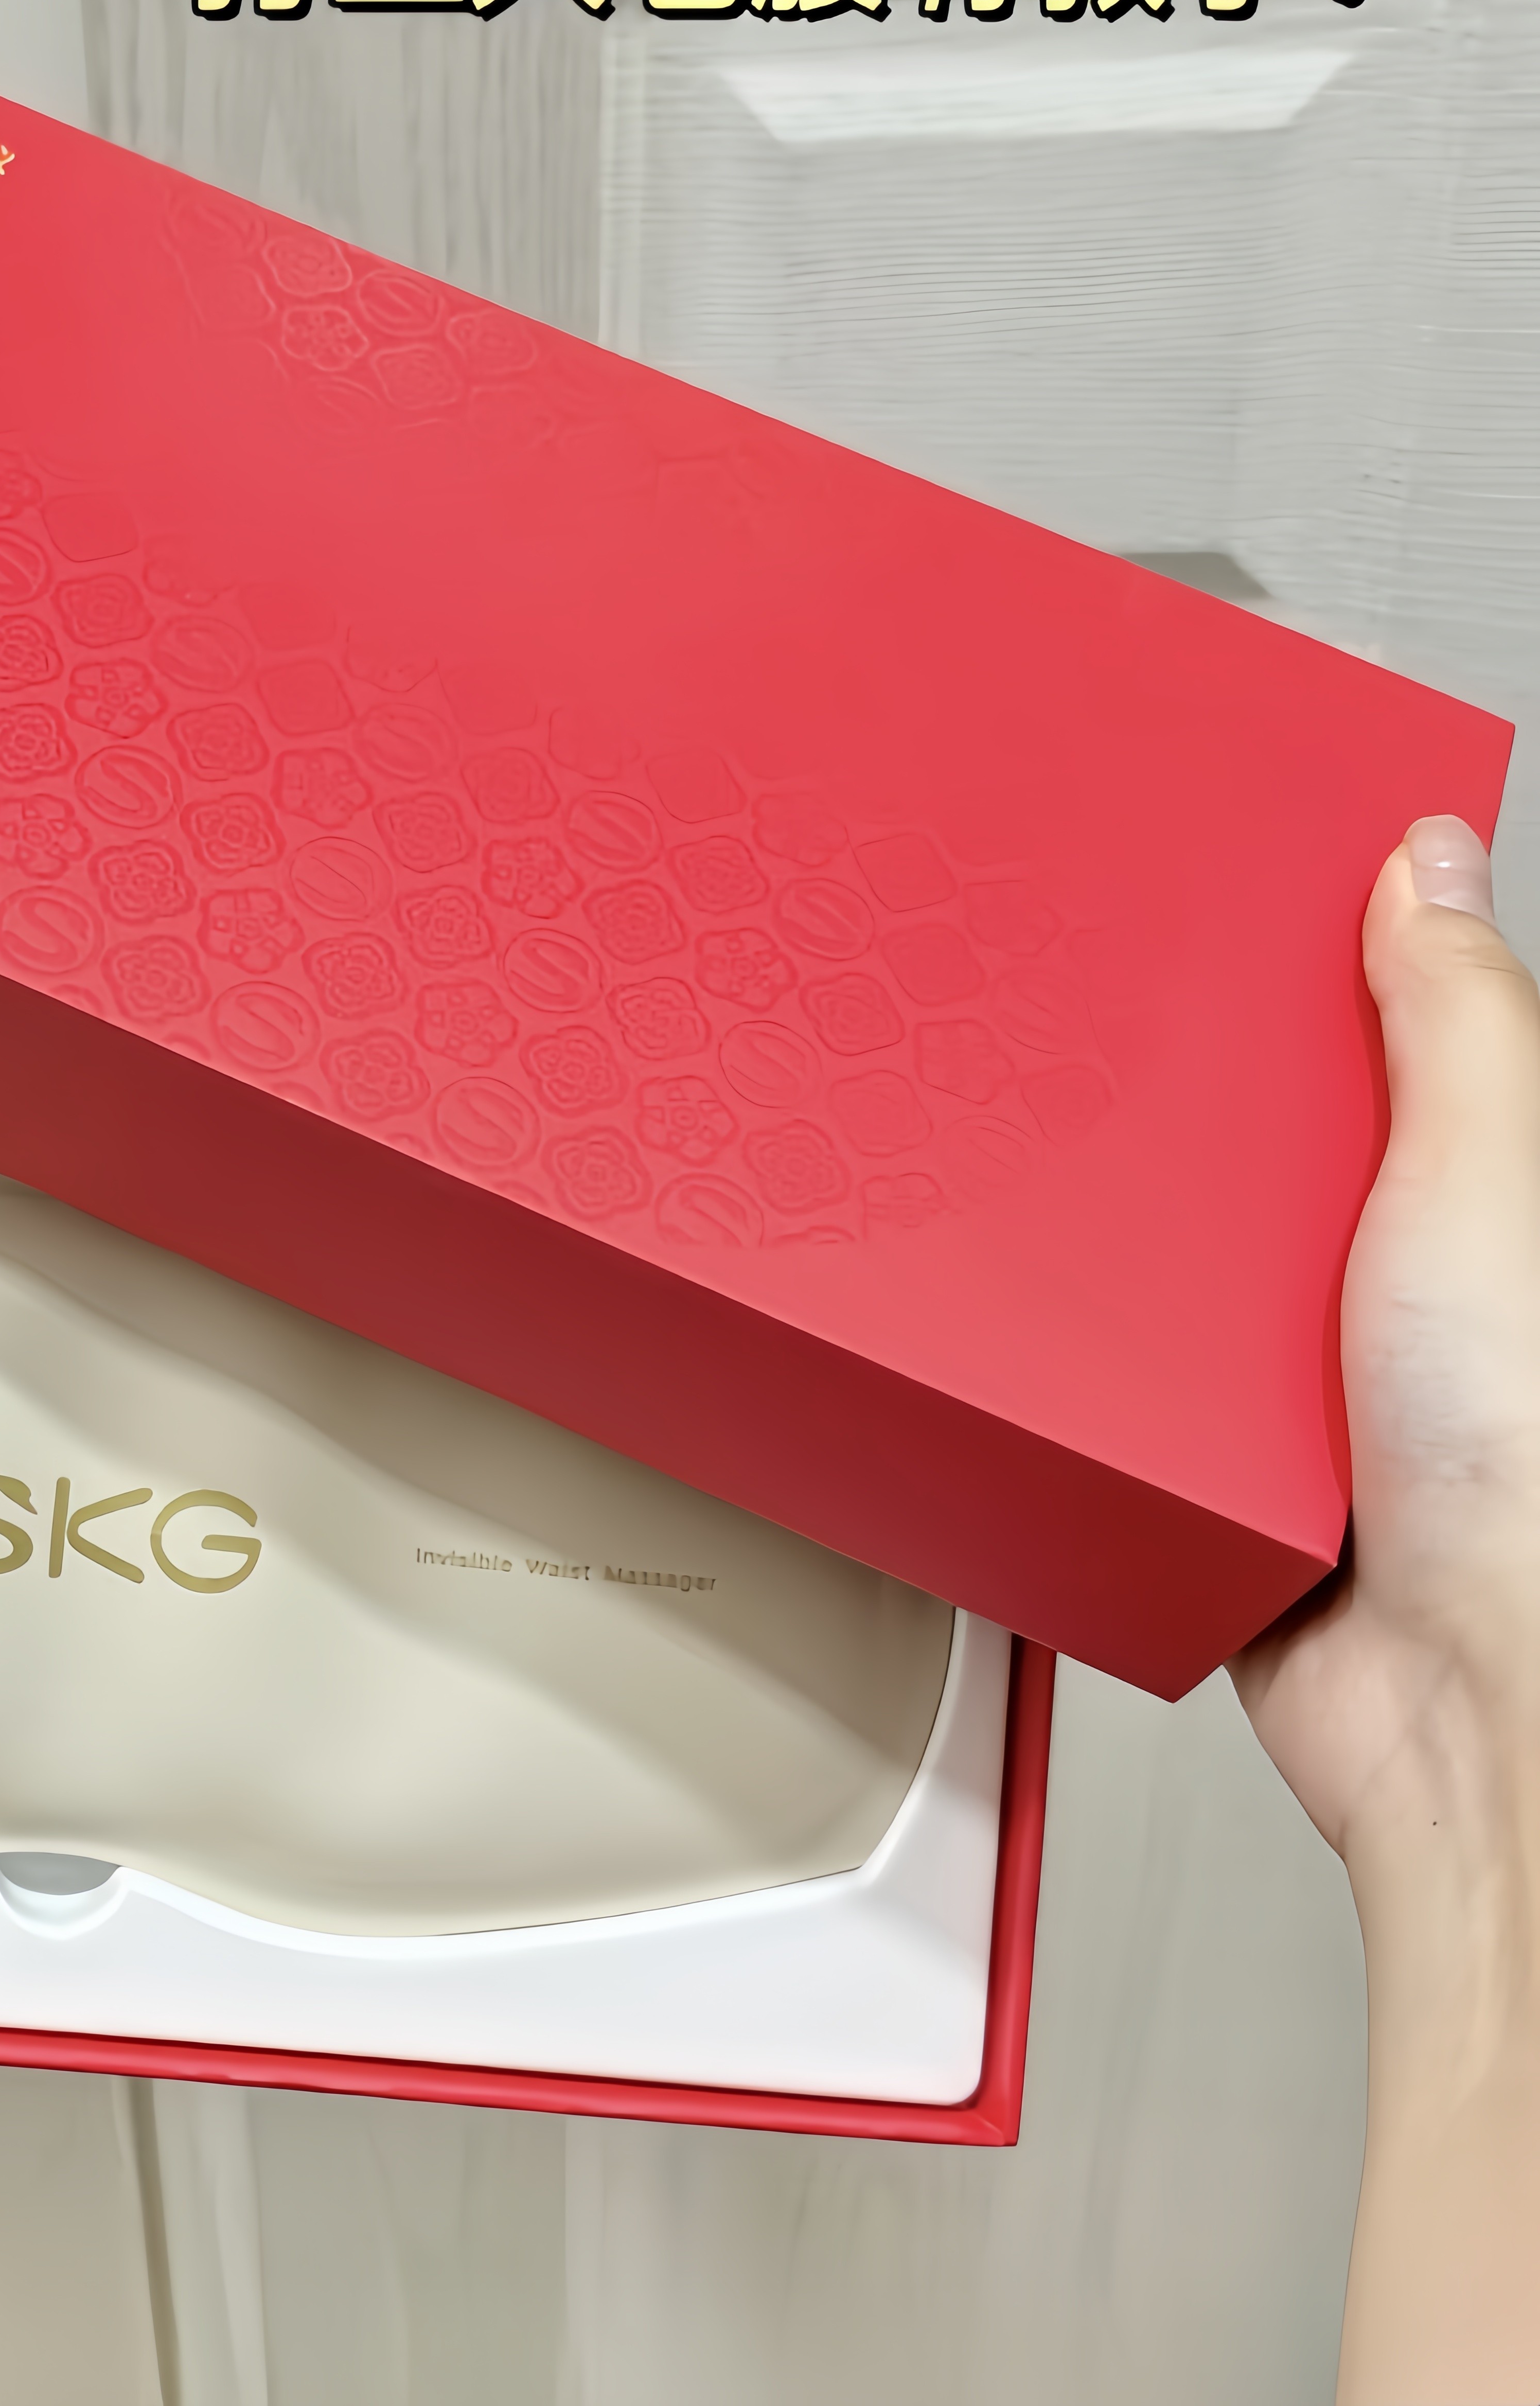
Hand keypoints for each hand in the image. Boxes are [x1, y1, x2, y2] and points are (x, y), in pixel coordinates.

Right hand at [1232, 817, 1539, 2404]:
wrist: (1462, 1711)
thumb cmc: (1532, 1474)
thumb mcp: (1496, 1179)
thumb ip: (1457, 1018)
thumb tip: (1436, 864)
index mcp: (1496, 1197)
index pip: (1403, 1035)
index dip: (1324, 957)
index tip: (1234, 896)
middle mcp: (1421, 1278)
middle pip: (1278, 1138)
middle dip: (1198, 1103)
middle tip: (1122, 1038)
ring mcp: (1327, 1372)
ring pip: (1198, 1256)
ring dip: (1145, 1238)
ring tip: (1096, 1186)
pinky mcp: (1243, 1458)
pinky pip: (1145, 1373)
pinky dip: (1109, 1350)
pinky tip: (1080, 1318)